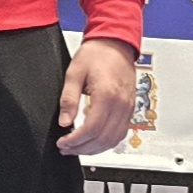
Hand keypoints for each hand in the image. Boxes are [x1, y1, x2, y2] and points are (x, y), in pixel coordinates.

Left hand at [57, 35, 135, 156]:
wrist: (115, 43)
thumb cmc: (97, 54)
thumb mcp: (74, 73)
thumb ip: (69, 99)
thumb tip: (65, 122)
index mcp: (107, 95)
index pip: (91, 129)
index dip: (75, 141)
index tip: (63, 143)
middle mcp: (121, 104)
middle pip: (103, 139)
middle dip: (82, 148)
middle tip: (67, 148)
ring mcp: (128, 108)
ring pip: (113, 140)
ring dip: (94, 149)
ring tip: (78, 148)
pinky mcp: (130, 109)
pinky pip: (120, 133)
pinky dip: (106, 142)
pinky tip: (94, 141)